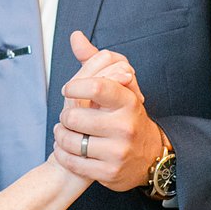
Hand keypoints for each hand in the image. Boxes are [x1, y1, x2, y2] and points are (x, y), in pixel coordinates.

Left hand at [52, 31, 161, 190]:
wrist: (149, 156)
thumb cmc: (126, 116)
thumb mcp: (119, 87)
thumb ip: (95, 62)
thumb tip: (76, 37)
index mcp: (128, 102)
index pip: (97, 86)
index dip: (74, 86)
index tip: (69, 90)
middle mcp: (125, 127)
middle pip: (73, 116)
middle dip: (66, 116)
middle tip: (71, 117)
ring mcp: (118, 151)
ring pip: (69, 140)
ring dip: (61, 136)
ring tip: (67, 132)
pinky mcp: (109, 172)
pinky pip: (72, 162)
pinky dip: (63, 155)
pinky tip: (68, 149)